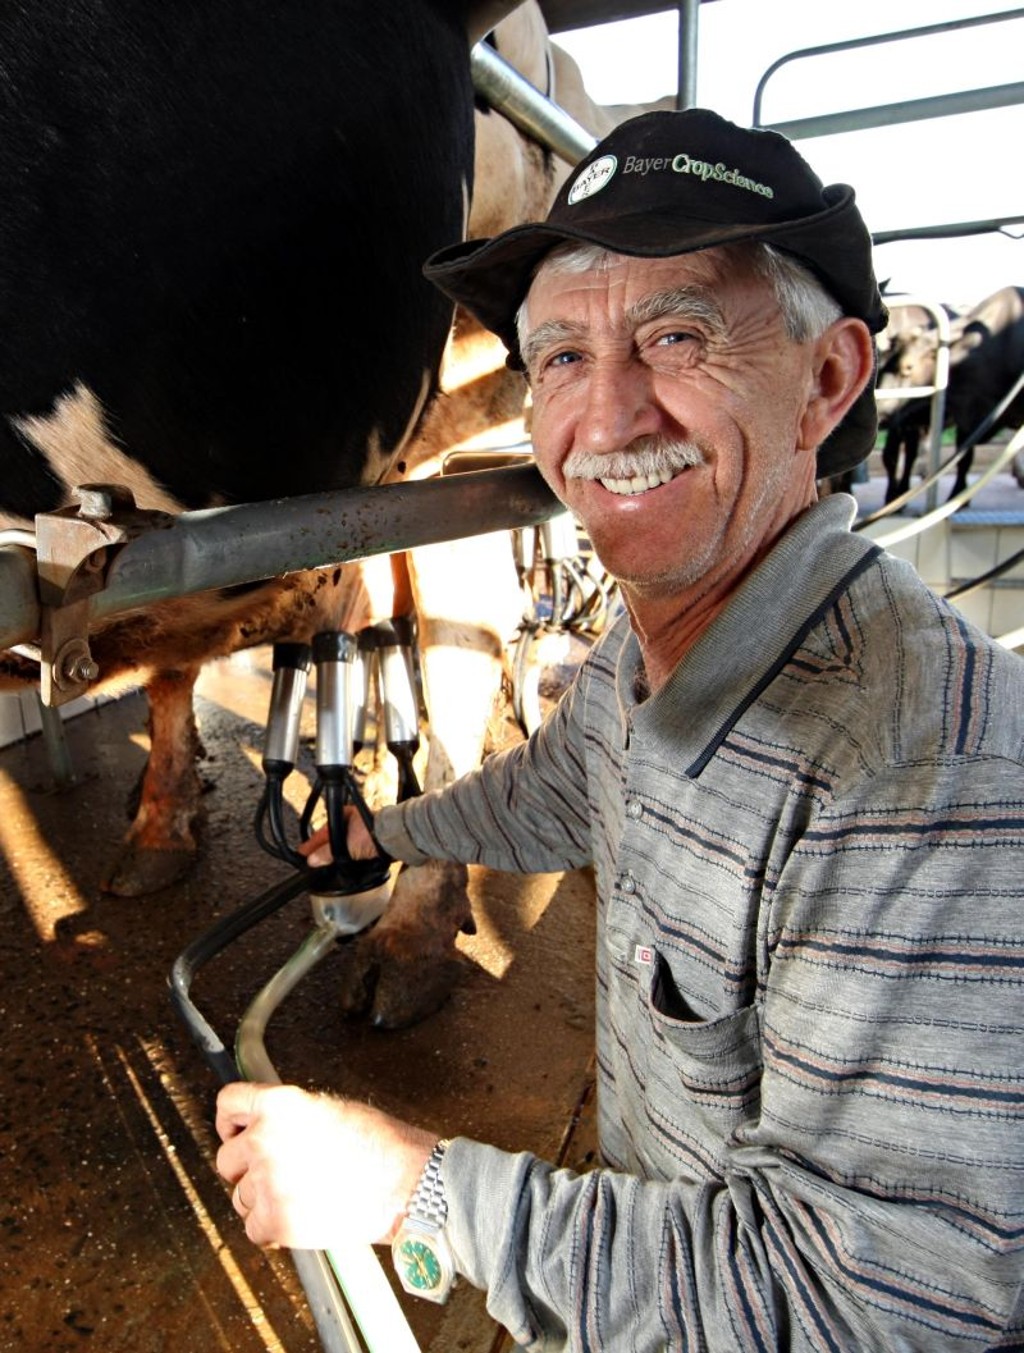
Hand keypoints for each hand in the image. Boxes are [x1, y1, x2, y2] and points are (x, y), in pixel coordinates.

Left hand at [215, 1082, 436, 1249]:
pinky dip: (272, 1229)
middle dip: (247, 1168)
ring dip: (262, 1200)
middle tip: (279, 1174)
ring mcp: (268, 1181)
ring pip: (239, 1197)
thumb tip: (262, 1129)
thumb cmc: (378, 1144)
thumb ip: (288, 1117)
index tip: (237, 1134)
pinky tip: (299, 1216)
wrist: (406, 1182)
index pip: (228, 1104)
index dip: (232, 1122)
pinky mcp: (277, 1220)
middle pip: (227, 1159)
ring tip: (299, 1196)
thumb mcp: (329, 1109)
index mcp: (280, 1104)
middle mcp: (265, 1138)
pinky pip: (253, 1229)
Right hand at [298, 806, 378, 867]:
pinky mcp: (369, 842)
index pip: (323, 832)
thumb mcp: (345, 845)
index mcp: (344, 815)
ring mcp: (361, 831)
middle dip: (321, 849)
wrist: (393, 839)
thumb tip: (312, 860)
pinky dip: (345, 856)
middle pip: (332, 838)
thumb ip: (327, 853)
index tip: (302, 853)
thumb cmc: (372, 833)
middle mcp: (352, 822)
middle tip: (310, 860)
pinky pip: (351, 850)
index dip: (311, 844)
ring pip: (342, 844)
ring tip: (323, 863)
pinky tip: (341, 863)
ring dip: (334, 853)